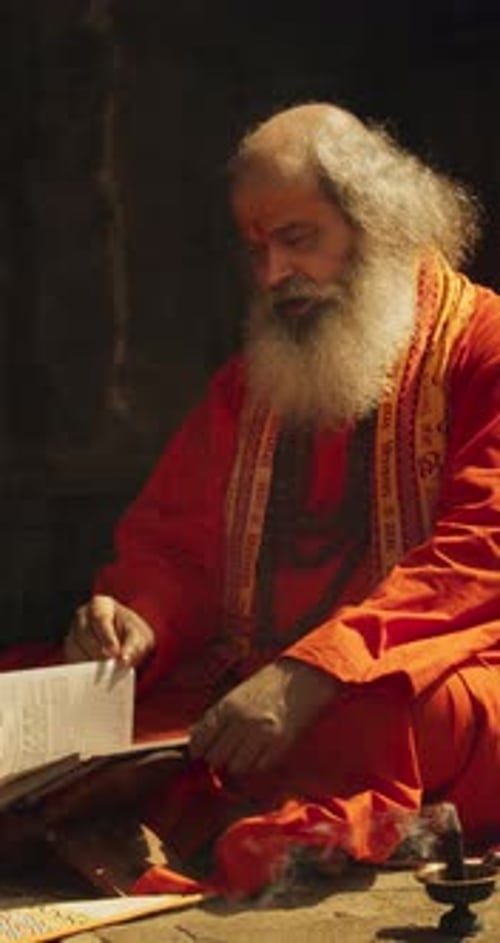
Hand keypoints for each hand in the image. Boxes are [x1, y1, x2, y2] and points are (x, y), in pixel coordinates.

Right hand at [64, 594, 155, 666]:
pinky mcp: (70, 649)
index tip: (116, 653)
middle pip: (84, 633)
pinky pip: (71, 658)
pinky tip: (95, 674)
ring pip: (75, 647)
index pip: (100, 619)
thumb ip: (133, 646)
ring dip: (89, 661)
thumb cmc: (132, 634)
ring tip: (104, 673)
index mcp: (100, 605)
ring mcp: (72, 631)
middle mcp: (82, 616)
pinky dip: (83, 666)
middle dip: (98, 651)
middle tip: (110, 665)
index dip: (107, 637)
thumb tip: (123, 660)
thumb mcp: (139, 636)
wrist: (125, 643)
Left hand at [190, 659, 338, 776]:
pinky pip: (258, 766)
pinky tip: (259, 751)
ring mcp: (261, 733)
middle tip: (224, 752)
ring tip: (243, 752)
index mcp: (228, 705)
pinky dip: (256, 763)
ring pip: (235, 766)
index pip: (201, 739)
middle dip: (217, 757)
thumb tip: (194, 737)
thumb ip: (217, 716)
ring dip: (237, 763)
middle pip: (216, 757)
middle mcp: (242, 720)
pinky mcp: (279, 743)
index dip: (198, 749)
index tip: (201, 752)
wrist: (302, 677)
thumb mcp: (237, 694)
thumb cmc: (267, 684)